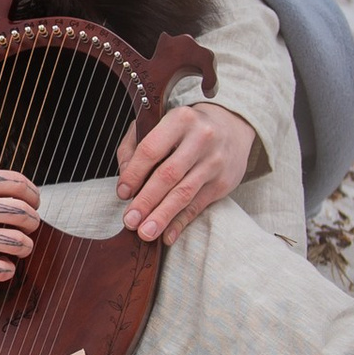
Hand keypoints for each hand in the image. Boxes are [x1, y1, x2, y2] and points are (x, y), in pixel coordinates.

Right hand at [0, 167, 38, 283]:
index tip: (35, 201)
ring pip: (15, 241)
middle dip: (33, 220)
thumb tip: (15, 188)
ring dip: (25, 246)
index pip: (15, 182)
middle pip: (21, 211)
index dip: (33, 193)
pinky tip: (5, 268)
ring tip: (22, 248)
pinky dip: (7, 270)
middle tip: (31, 226)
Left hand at [116, 99, 254, 244]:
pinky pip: (198, 206)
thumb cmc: (185, 129)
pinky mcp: (223, 182)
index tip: (122, 193)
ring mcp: (214, 162)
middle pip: (168, 175)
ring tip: (145, 233)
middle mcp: (201, 139)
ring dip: (162, 216)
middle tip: (130, 221)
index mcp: (181, 120)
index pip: (151, 149)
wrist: (231, 128)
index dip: (134, 173)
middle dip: (146, 201)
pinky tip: (167, 235)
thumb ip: (135, 146)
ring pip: (184, 193)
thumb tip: (125, 176)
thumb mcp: (159, 124)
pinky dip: (181, 222)